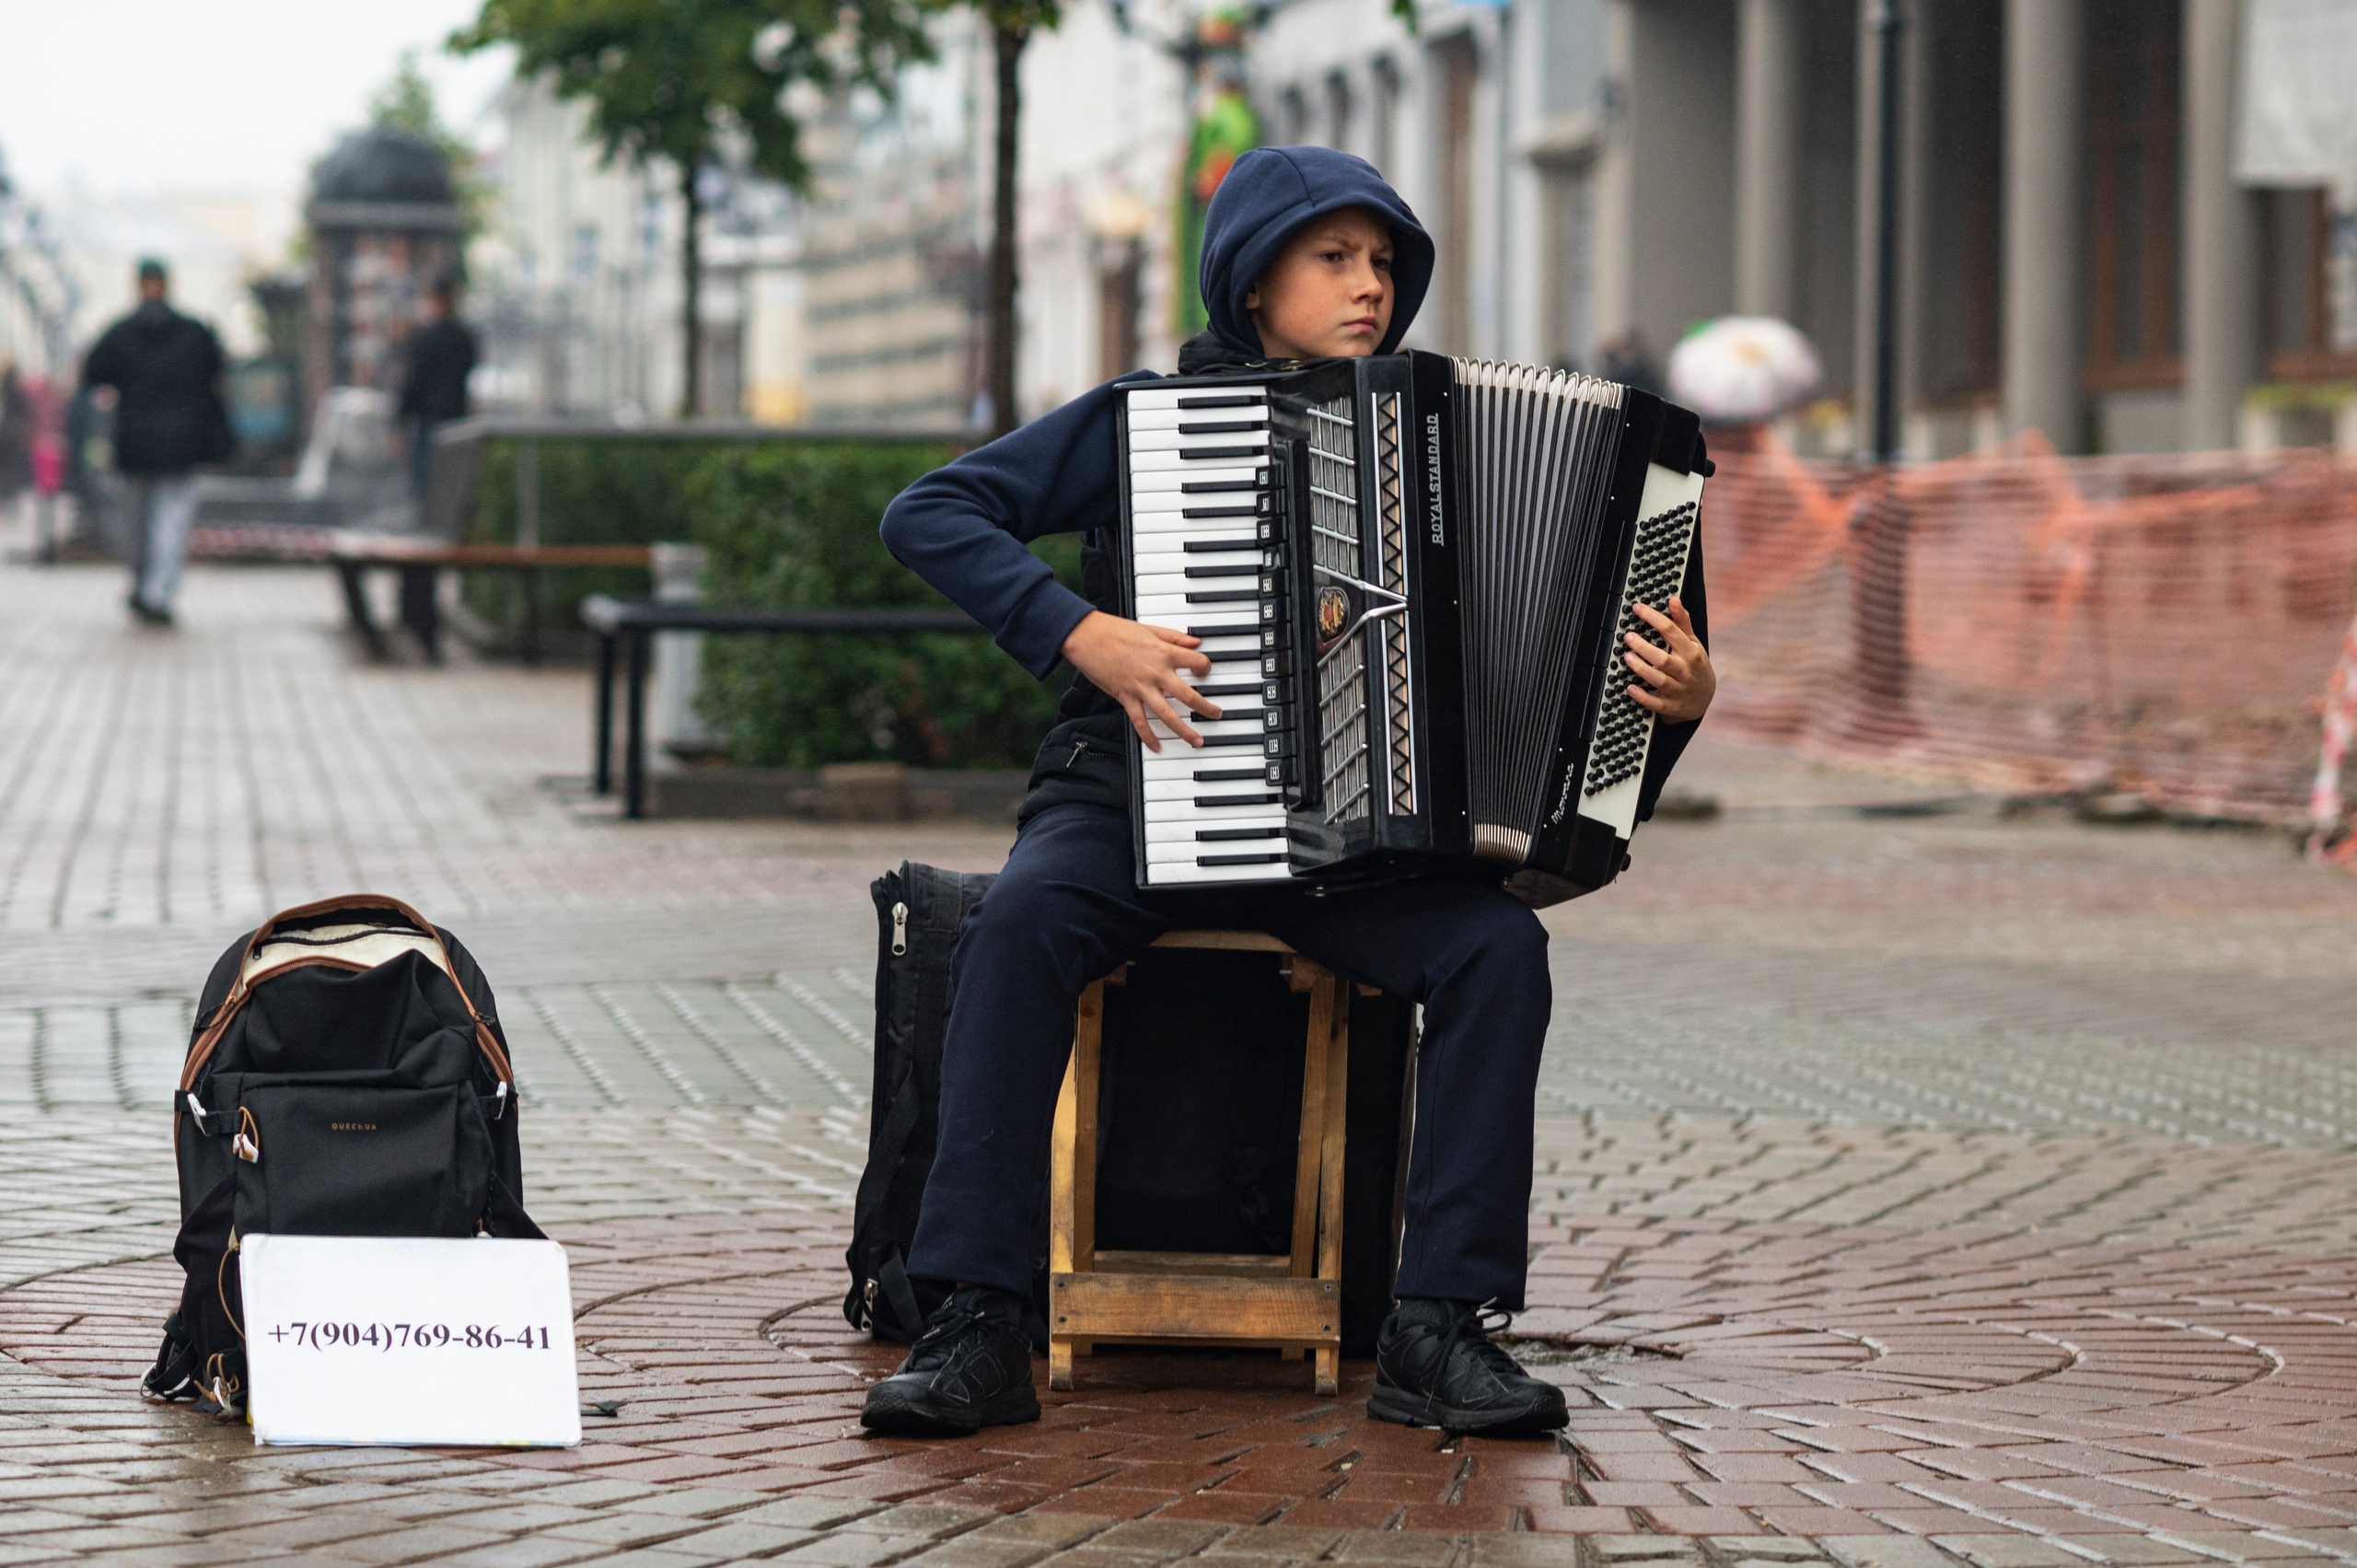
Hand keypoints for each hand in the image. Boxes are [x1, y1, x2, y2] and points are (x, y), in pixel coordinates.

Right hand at [1060, 610, 1220, 750]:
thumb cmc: (1115, 630)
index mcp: (1164, 652)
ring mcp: (1141, 688)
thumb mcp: (1149, 628)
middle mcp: (1156, 672)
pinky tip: (1157, 746)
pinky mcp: (1125, 697)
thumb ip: (1174, 637)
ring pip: (1168, 715)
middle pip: (1189, 696)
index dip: (1205, 667)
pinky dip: (1149, 737)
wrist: (1087, 636)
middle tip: (1216, 715)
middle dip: (1206, 708)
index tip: (1205, 671)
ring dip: (1185, 730)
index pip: (1197, 661)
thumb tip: (1196, 641)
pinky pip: (1140, 722)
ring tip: (1197, 740)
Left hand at [1624, 597, 1713, 722]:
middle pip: (1664, 659)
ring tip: (1627, 657)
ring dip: (1641, 669)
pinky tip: (1630, 687)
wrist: (1704, 698)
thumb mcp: (1693, 643)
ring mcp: (1678, 690)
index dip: (1653, 618)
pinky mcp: (1671, 707)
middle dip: (1644, 648)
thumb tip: (1674, 599)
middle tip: (1628, 636)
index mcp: (1691, 653)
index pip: (1672, 632)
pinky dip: (1642, 697)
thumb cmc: (1695, 665)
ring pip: (1659, 680)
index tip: (1637, 608)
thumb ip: (1682, 622)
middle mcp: (1685, 671)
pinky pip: (1655, 703)